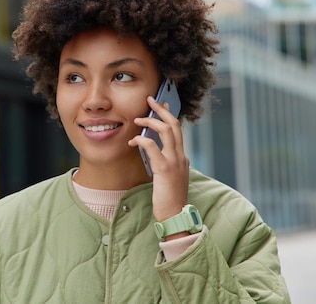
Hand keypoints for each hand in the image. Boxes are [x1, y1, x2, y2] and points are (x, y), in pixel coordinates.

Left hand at [128, 96, 189, 223]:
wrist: (175, 216)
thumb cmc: (169, 199)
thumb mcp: (169, 178)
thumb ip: (165, 164)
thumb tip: (153, 153)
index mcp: (182, 158)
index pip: (177, 130)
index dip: (169, 115)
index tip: (162, 105)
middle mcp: (181, 156)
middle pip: (174, 125)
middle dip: (161, 110)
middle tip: (150, 100)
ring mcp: (175, 161)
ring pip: (166, 130)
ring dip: (150, 121)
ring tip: (138, 118)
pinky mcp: (165, 169)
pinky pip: (153, 146)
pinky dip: (142, 139)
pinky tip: (133, 140)